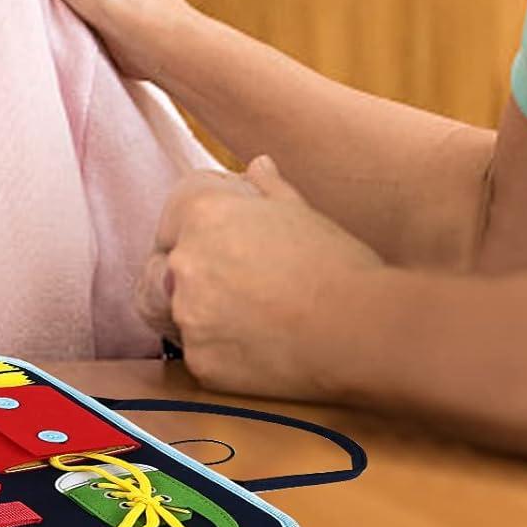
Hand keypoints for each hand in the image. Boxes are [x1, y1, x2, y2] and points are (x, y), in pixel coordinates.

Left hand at [137, 156, 383, 398]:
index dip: (195, 229)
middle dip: (190, 273)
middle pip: (163, 265)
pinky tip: (261, 350)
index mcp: (202, 213)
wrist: (364, 329)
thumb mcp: (302, 211)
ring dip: (200, 314)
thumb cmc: (339, 264)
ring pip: (173, 312)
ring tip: (250, 319)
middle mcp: (184, 260)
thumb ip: (267, 187)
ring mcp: (188, 313)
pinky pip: (198, 355)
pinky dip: (222, 354)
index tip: (223, 246)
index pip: (173, 216)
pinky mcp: (201, 361)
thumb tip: (257, 165)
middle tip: (238, 289)